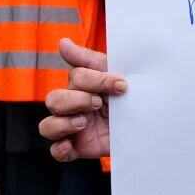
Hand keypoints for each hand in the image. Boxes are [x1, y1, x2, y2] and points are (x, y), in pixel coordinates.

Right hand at [38, 38, 125, 161]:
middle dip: (77, 100)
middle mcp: (72, 106)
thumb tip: (63, 43)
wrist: (147, 126)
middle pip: (54, 100)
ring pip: (47, 126)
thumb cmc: (128, 98)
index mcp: (81, 86)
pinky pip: (56, 151)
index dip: (95, 80)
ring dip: (63, 123)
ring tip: (83, 123)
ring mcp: (72, 128)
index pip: (76, 77)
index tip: (120, 85)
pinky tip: (70, 145)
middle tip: (98, 103)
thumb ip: (89, 60)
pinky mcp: (77, 147)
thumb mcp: (115, 76)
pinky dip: (59, 149)